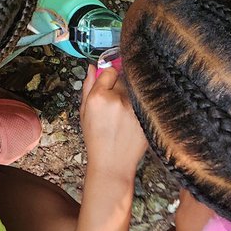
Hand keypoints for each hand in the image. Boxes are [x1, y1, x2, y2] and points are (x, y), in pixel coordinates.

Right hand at [78, 63, 147, 180]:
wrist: (112, 163)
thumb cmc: (96, 138)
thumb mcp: (84, 112)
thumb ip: (88, 86)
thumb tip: (92, 66)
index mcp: (99, 97)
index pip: (110, 71)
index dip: (109, 78)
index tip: (109, 86)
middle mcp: (117, 99)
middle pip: (124, 79)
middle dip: (121, 87)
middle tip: (116, 104)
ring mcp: (134, 109)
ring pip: (136, 90)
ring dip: (132, 97)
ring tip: (124, 115)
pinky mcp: (146, 117)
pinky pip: (145, 102)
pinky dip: (141, 107)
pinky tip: (132, 121)